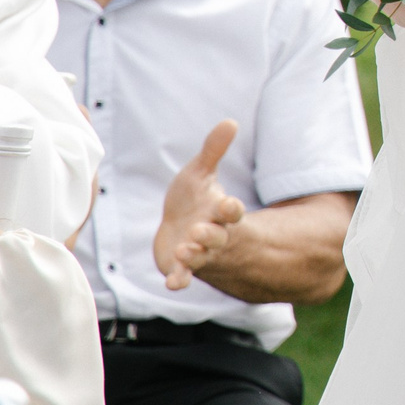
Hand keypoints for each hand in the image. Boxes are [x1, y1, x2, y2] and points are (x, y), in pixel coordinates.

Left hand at [155, 120, 246, 290]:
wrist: (179, 230)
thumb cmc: (193, 200)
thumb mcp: (200, 173)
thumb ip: (214, 150)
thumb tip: (230, 121)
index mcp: (220, 212)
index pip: (232, 212)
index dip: (231, 210)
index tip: (229, 204)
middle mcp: (213, 234)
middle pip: (219, 236)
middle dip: (211, 235)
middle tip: (200, 231)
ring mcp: (199, 252)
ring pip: (202, 257)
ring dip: (195, 256)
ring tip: (184, 251)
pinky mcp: (182, 266)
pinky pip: (183, 275)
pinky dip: (179, 280)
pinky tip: (173, 283)